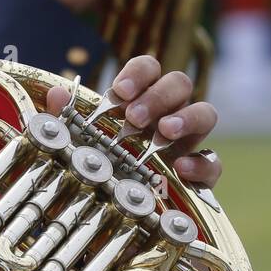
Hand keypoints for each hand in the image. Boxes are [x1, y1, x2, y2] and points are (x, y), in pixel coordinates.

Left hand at [46, 55, 221, 187]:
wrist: (125, 202)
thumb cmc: (104, 159)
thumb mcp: (83, 138)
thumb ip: (71, 117)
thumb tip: (56, 95)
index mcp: (141, 97)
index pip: (149, 68)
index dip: (138, 73)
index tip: (121, 92)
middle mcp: (169, 112)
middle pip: (179, 83)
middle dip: (157, 97)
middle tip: (135, 118)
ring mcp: (189, 139)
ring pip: (205, 112)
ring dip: (186, 118)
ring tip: (164, 132)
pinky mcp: (201, 171)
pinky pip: (213, 161)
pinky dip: (201, 163)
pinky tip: (181, 168)